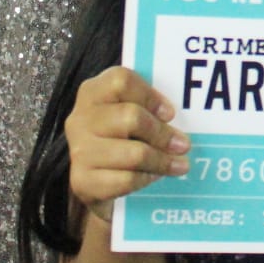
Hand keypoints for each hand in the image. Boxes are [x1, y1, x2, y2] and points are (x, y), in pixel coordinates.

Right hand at [64, 65, 190, 225]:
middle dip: (162, 133)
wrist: (92, 178)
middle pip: (130, 117)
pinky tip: (155, 176)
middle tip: (183, 144)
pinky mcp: (82, 181)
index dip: (150, 96)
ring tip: (180, 164)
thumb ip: (147, 105)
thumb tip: (184, 114)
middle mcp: (79, 118)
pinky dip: (146, 179)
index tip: (170, 113)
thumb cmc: (118, 136)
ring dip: (162, 160)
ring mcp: (79, 150)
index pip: (121, 81)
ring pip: (133, 153)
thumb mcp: (127, 111)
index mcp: (92, 92)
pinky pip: (125, 180)